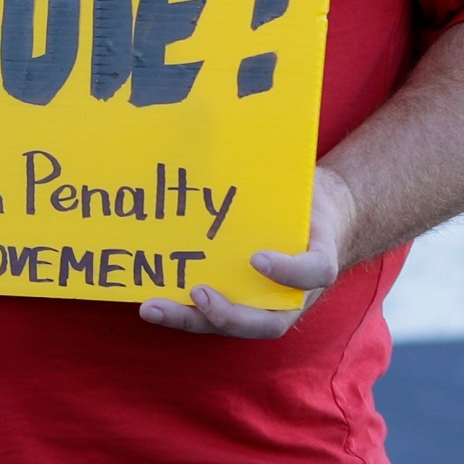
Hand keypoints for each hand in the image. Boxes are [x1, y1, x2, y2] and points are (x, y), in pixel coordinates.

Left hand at [137, 166, 354, 338]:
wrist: (318, 219)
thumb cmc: (308, 206)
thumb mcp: (311, 194)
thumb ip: (296, 187)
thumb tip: (258, 139)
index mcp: (316, 265)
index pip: (311, 273)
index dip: (288, 271)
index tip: (258, 258)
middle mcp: (289, 295)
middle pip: (261, 322)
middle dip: (226, 314)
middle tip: (198, 294)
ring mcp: (260, 302)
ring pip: (227, 323)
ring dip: (187, 318)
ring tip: (151, 307)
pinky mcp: (233, 297)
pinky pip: (205, 309)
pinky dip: (178, 306)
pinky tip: (146, 295)